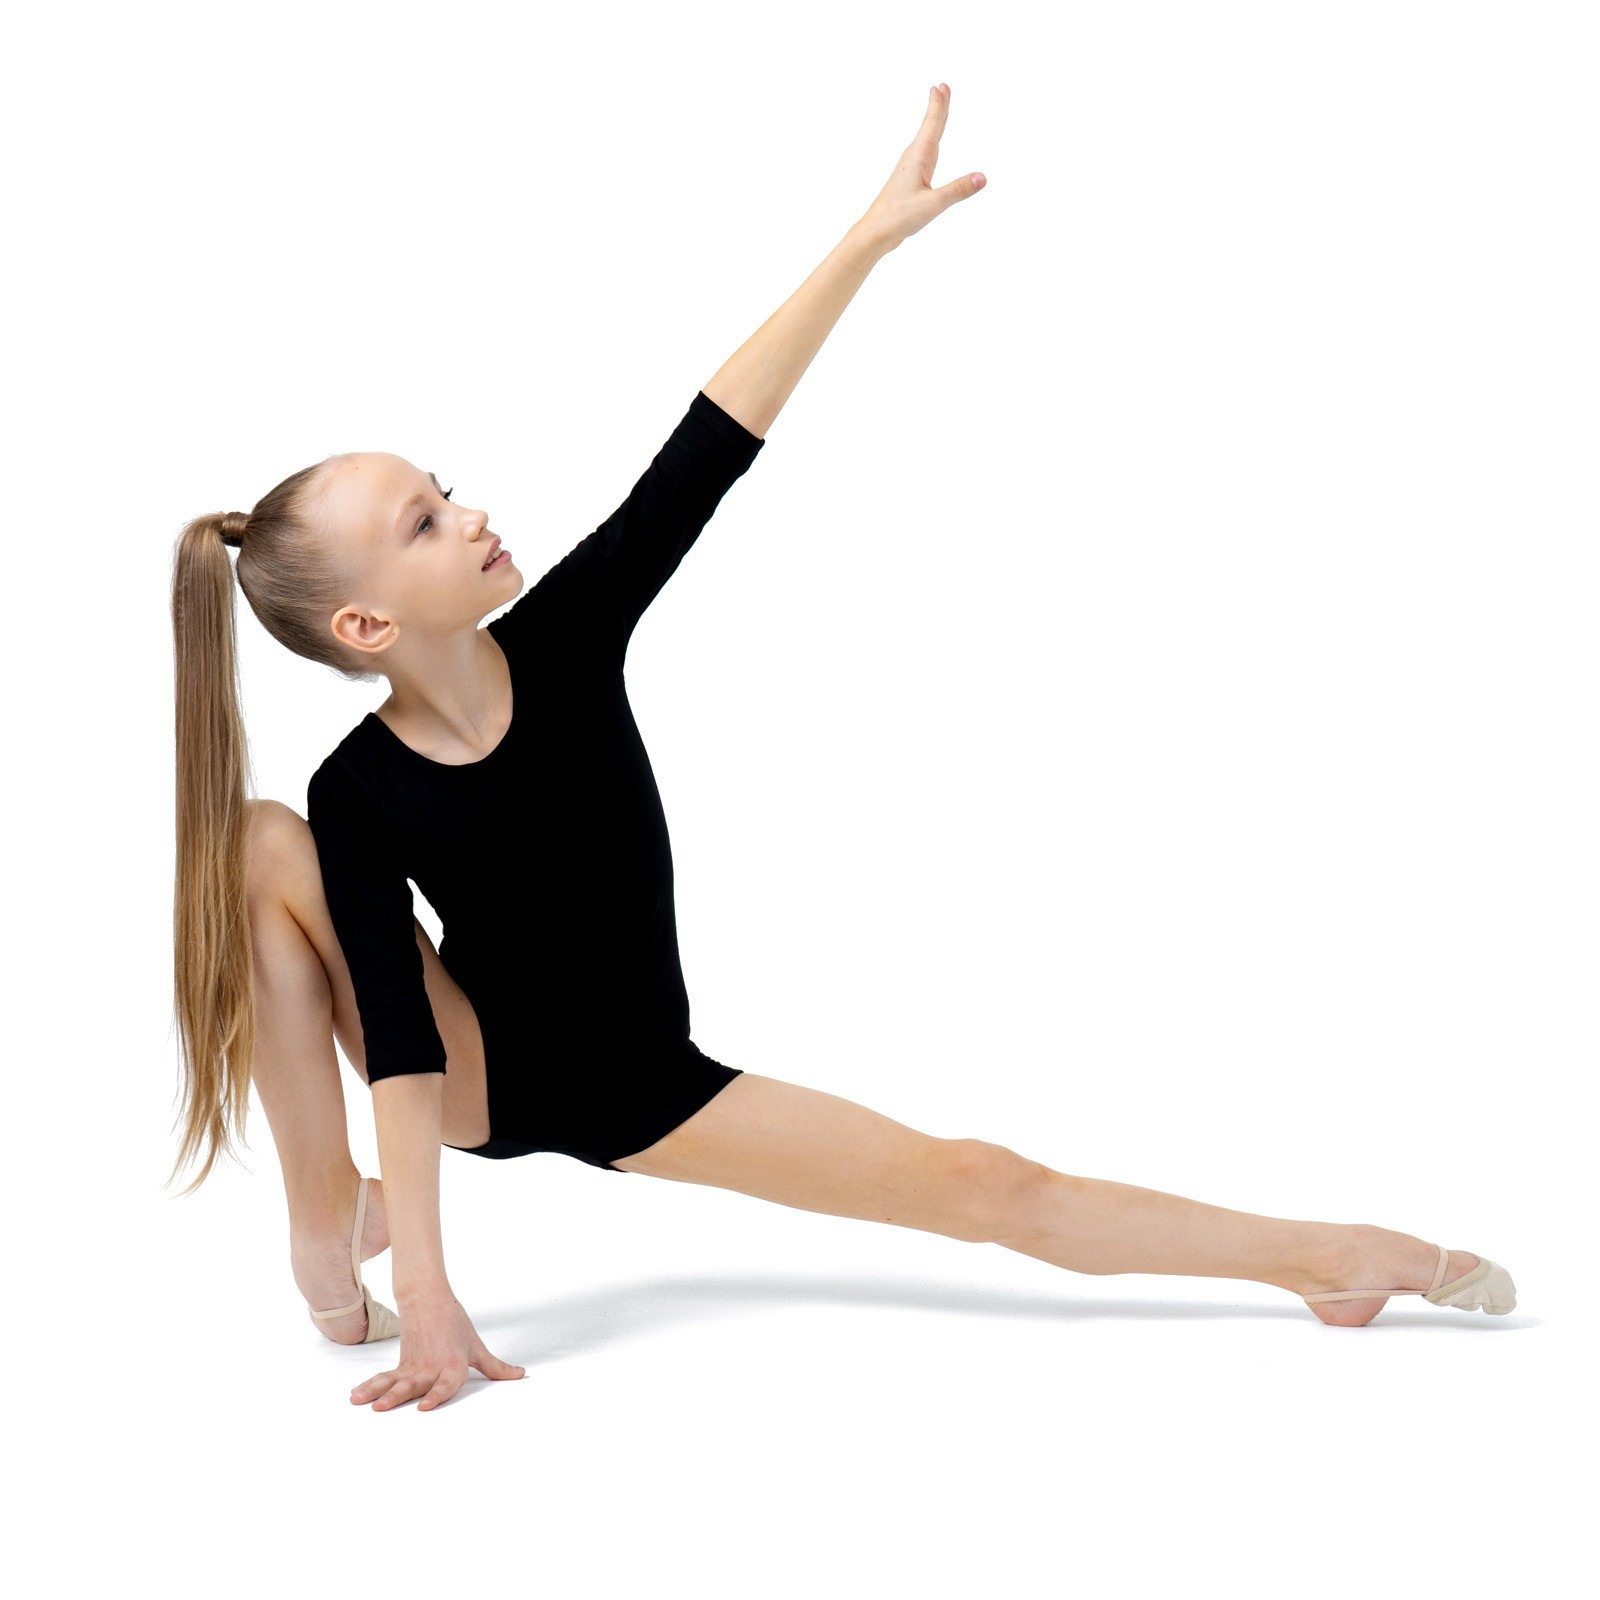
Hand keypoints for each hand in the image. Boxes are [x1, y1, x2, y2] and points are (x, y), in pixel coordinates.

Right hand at [349, 1289, 524, 1411]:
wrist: (429, 1300)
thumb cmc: (455, 1325)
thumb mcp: (477, 1347)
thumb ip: (495, 1367)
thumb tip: (520, 1375)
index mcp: (453, 1364)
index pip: (445, 1384)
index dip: (435, 1395)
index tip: (424, 1407)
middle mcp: (431, 1368)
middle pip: (413, 1385)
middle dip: (397, 1397)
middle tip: (382, 1407)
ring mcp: (413, 1367)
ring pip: (393, 1382)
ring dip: (377, 1392)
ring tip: (363, 1402)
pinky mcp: (401, 1365)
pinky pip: (384, 1377)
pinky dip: (369, 1386)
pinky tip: (356, 1395)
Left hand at [857, 83, 985, 255]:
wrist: (875, 233)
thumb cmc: (899, 217)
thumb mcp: (933, 204)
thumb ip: (958, 190)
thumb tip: (983, 178)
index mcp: (917, 158)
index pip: (932, 125)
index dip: (938, 106)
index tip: (941, 86)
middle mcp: (913, 159)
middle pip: (929, 128)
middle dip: (937, 108)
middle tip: (941, 87)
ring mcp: (910, 170)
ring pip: (927, 140)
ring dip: (934, 124)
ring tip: (940, 110)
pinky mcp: (910, 182)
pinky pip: (925, 155)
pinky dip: (931, 144)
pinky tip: (931, 149)